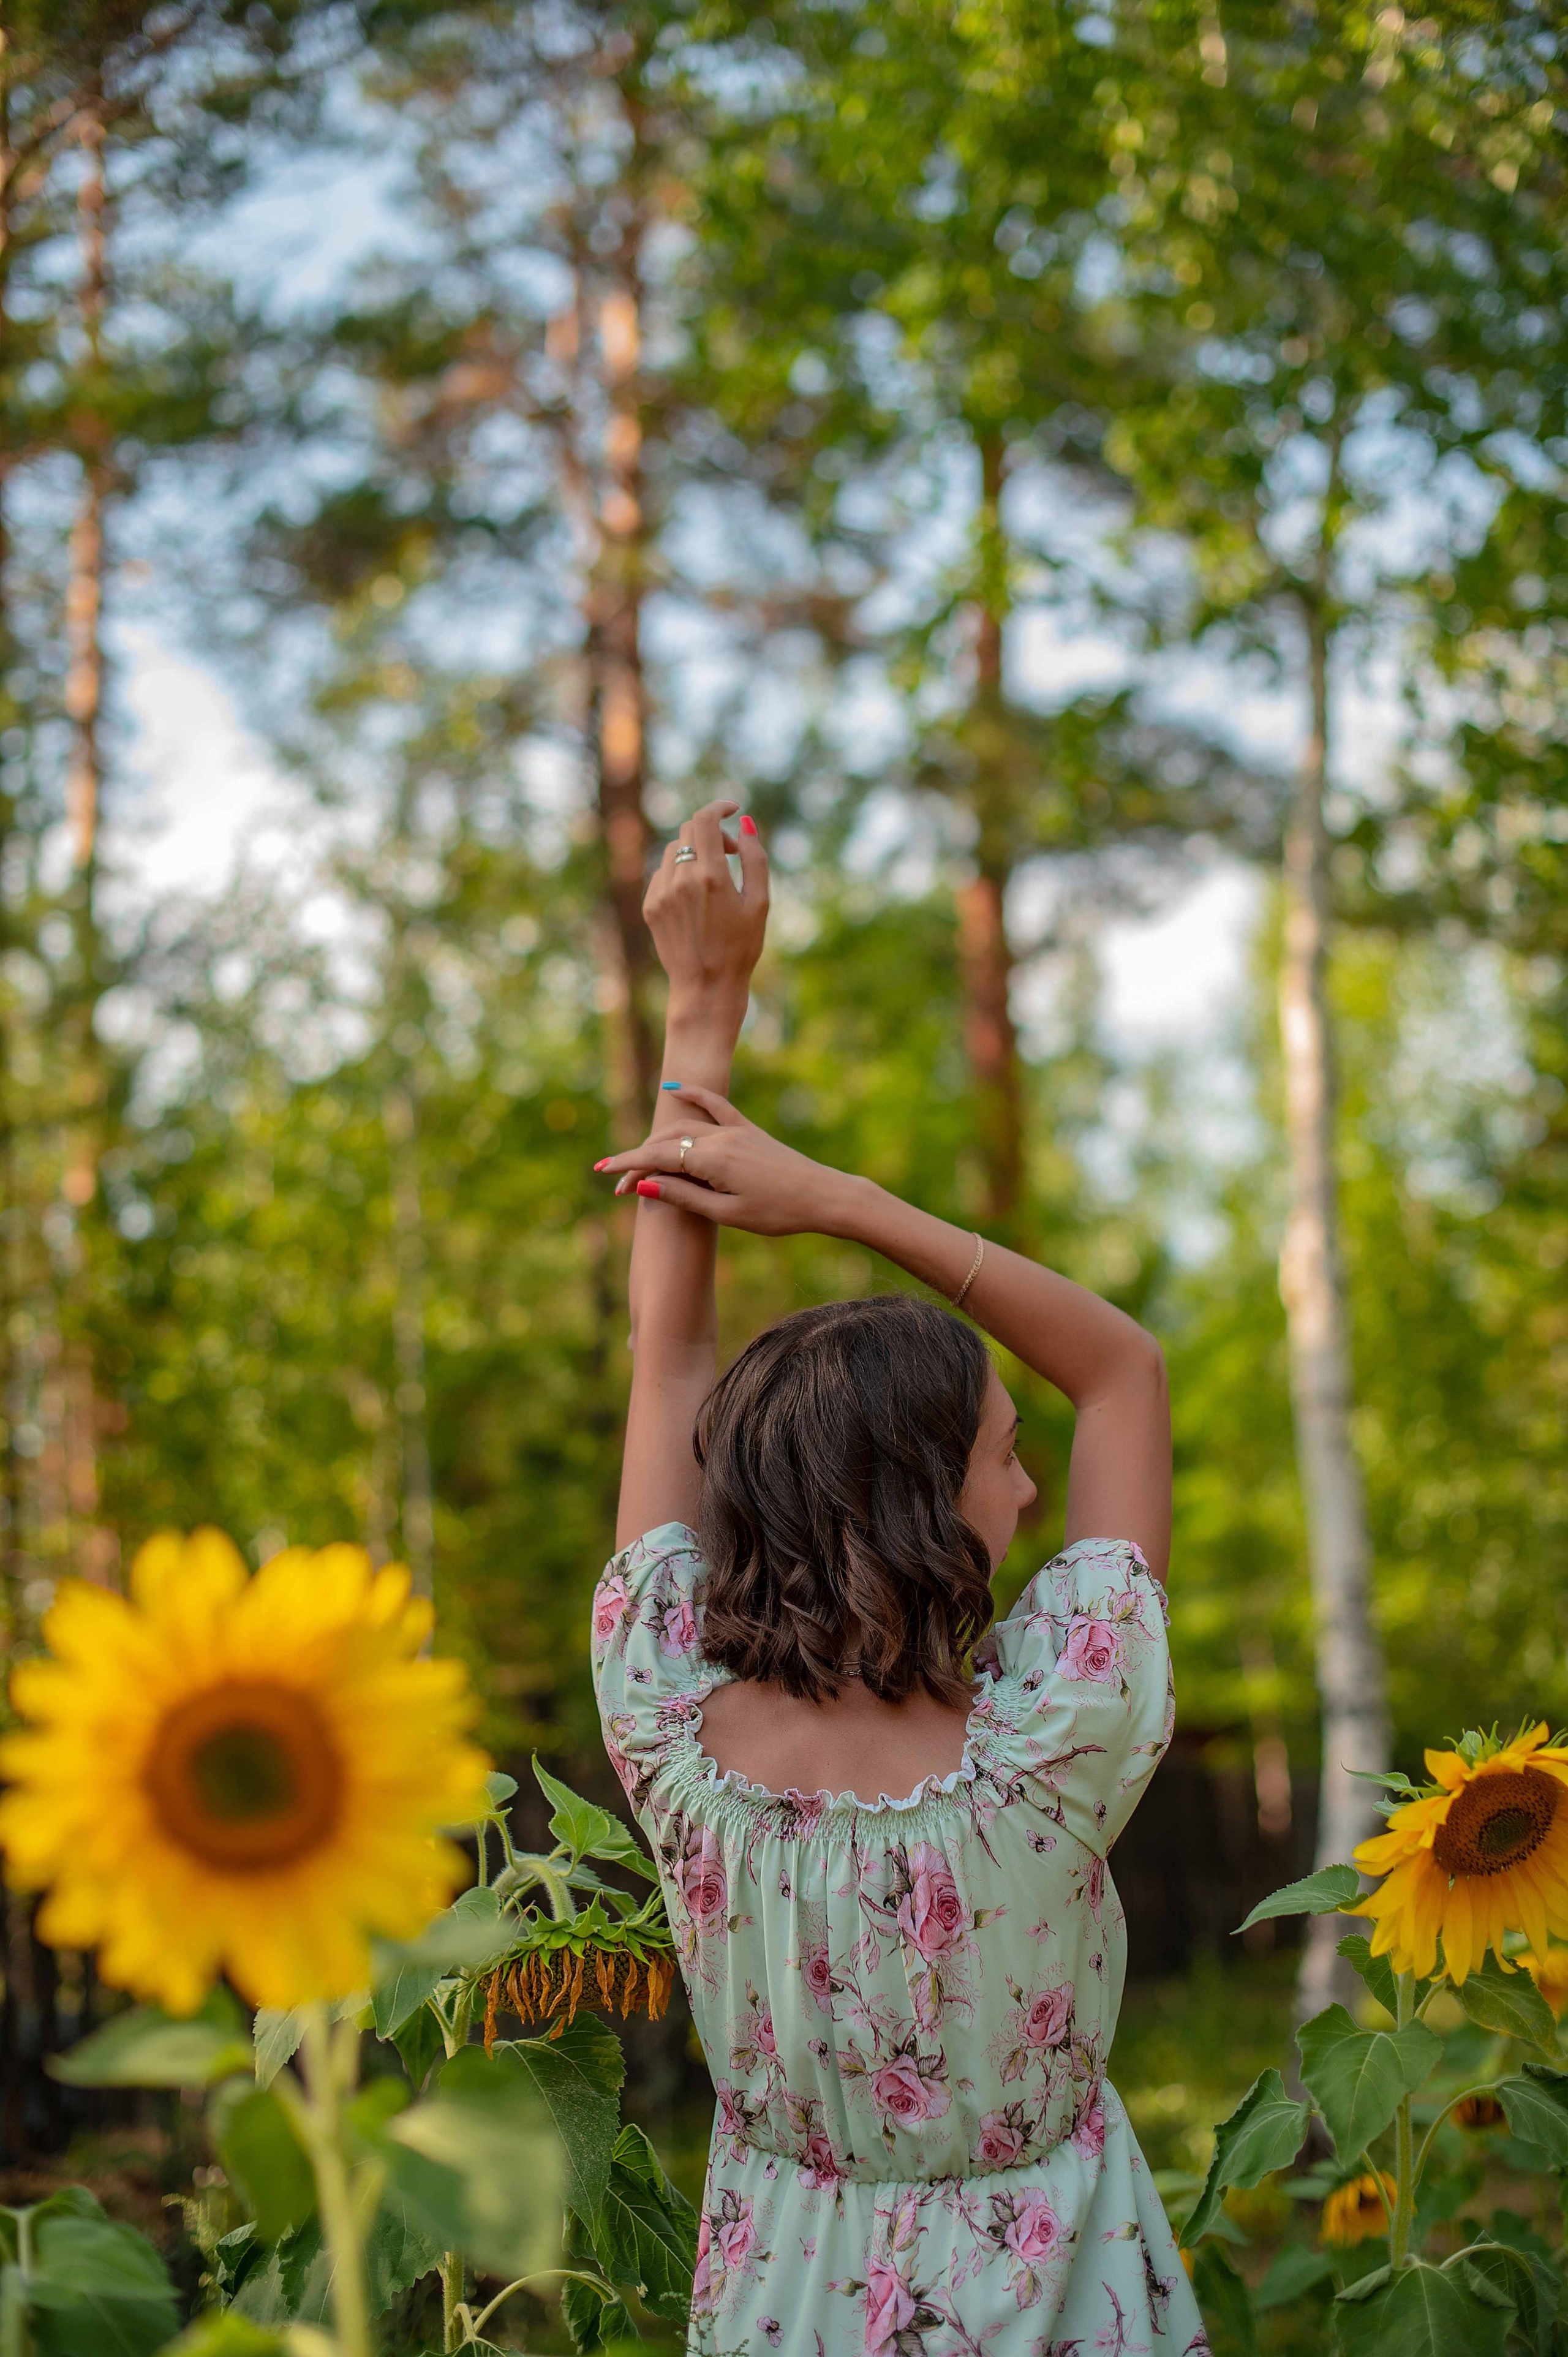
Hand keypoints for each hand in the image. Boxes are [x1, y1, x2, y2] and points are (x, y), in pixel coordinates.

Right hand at [595, 1086, 857, 1237]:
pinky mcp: (748, 1129)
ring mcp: (736, 1130)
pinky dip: (693, 1096)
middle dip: (638, 1161)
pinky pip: (715, 1105)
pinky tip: (673, 1090)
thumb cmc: (778, 1213)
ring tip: (638, 1160)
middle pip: (666, 1143)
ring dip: (658, 1141)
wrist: (824, 1197)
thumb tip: (644, 1183)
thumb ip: (684, 1196)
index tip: (602, 1172)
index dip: (627, 1164)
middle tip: (619, 1185)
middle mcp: (721, 1138)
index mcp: (714, 1160)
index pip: (657, 1158)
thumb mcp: (727, 1214)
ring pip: (685, 1126)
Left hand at [644, 799, 767, 1009]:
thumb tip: (745, 823)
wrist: (706, 988)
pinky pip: (663, 872)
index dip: (718, 807)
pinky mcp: (650, 906)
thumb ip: (754, 858)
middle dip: (713, 832)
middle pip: (689, 830)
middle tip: (731, 852)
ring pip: (674, 849)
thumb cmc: (741, 948)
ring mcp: (661, 893)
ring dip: (695, 851)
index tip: (732, 809)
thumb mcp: (759, 903)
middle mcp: (681, 881)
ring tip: (714, 877)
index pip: (705, 820)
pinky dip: (680, 871)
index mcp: (711, 877)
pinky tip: (696, 897)